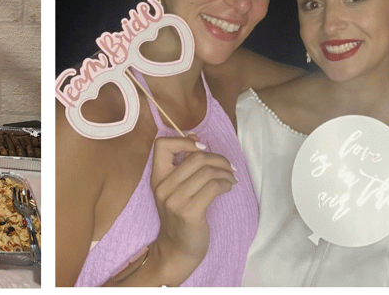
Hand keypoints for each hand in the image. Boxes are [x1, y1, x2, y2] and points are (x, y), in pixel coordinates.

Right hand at [148, 135, 236, 284]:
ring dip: (226, 172)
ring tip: (231, 178)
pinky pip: (213, 187)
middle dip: (218, 159)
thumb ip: (182, 164)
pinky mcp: (190, 212)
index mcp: (157, 178)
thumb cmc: (179, 217)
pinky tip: (228, 187)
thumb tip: (195, 137)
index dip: (183, 141)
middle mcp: (163, 187)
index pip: (161, 145)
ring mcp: (175, 200)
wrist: (176, 250)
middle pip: (195, 157)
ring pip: (207, 172)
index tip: (201, 149)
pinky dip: (226, 184)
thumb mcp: (176, 189)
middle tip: (229, 167)